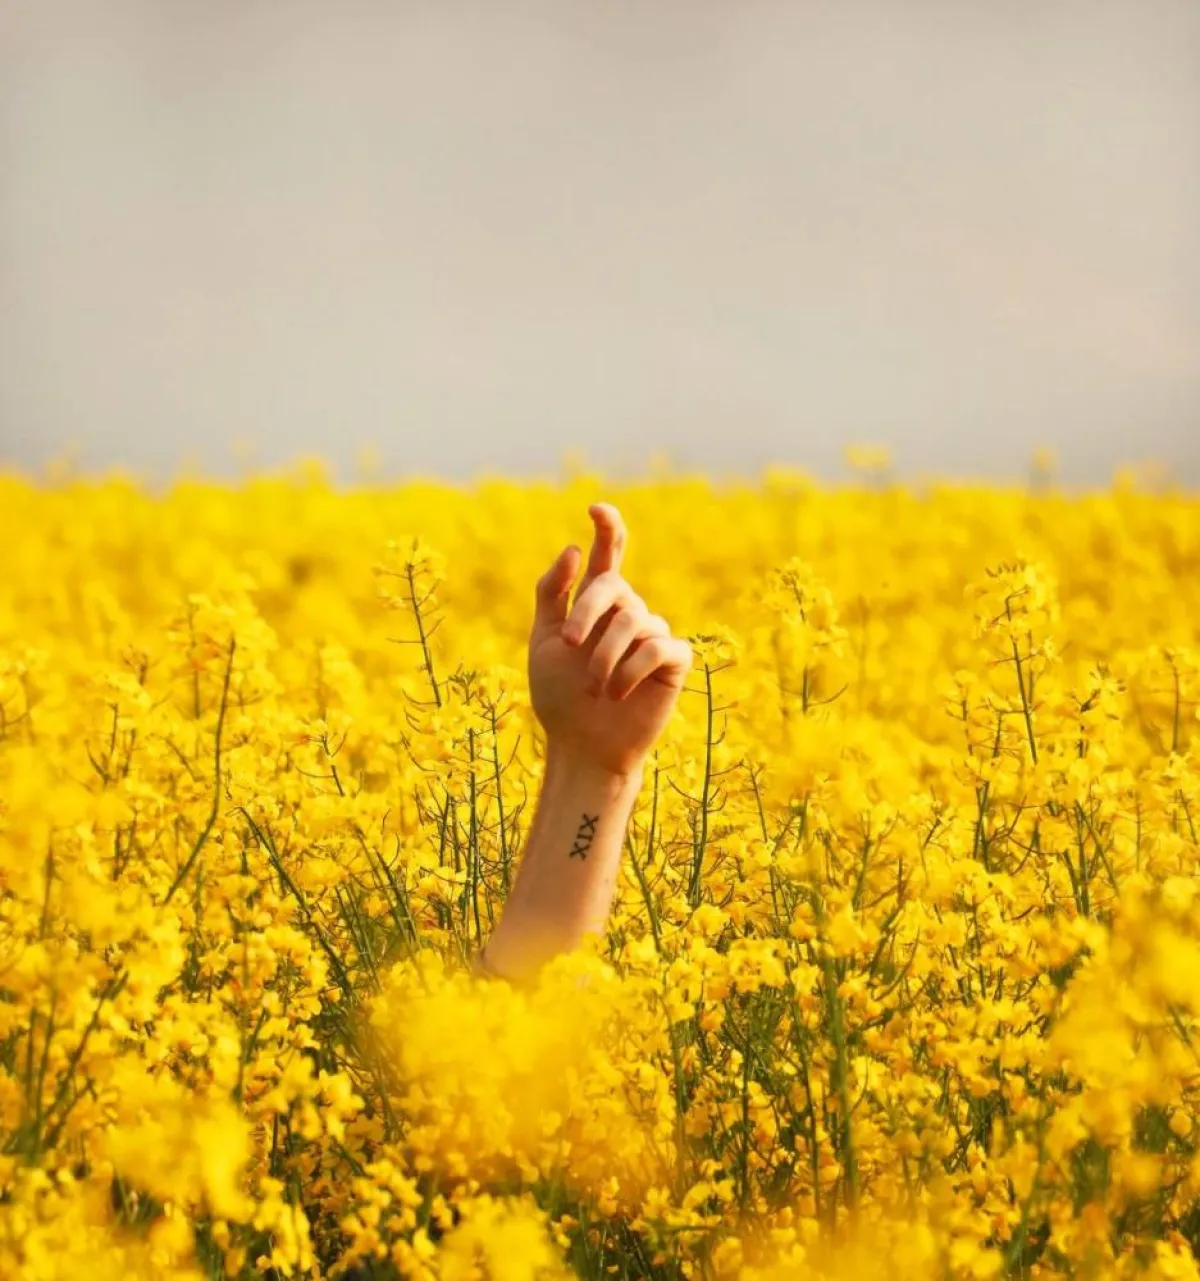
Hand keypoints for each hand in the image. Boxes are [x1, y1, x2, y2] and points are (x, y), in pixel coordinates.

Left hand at [528, 503, 691, 777]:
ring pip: (633, 620)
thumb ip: (552, 594)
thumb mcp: (543, 642)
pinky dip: (632, 669)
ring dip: (605, 654)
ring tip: (595, 687)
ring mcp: (653, 635)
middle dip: (586, 611)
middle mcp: (628, 613)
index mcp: (597, 605)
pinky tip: (618, 693)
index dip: (607, 529)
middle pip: (613, 586)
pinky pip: (659, 647)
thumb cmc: (560, 697)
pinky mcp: (674, 662)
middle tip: (569, 643)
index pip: (608, 557)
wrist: (582, 745)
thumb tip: (575, 549)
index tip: (595, 508)